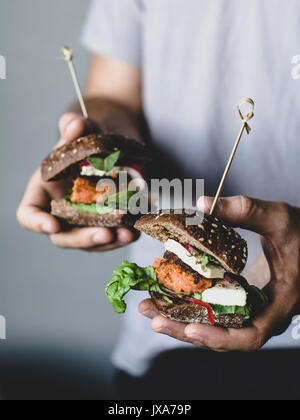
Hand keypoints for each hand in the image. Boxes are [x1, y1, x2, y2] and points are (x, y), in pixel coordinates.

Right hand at [17, 113, 138, 250]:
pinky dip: (126, 234)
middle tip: (105, 235)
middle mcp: (62, 211)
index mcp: (44, 191)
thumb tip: (75, 124)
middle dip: (84, 239)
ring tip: (129, 234)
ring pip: (92, 241)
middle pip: (64, 236)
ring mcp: (86, 221)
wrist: (114, 144)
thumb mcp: (83, 129)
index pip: (30, 213)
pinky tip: (139, 228)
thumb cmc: (90, 137)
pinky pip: (114, 235)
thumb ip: (73, 126)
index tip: (53, 225)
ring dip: (111, 241)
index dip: (37, 222)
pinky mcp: (108, 223)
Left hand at [139, 195, 299, 351]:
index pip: (251, 336)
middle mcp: (263, 314)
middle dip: (185, 329)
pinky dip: (189, 305)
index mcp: (279, 304)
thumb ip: (245, 210)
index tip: (191, 329)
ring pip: (214, 325)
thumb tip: (202, 204)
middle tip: (153, 317)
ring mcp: (250, 309)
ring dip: (180, 319)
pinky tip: (164, 293)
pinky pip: (213, 310)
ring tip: (148, 307)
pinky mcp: (239, 299)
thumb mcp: (278, 218)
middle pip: (222, 336)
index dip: (220, 338)